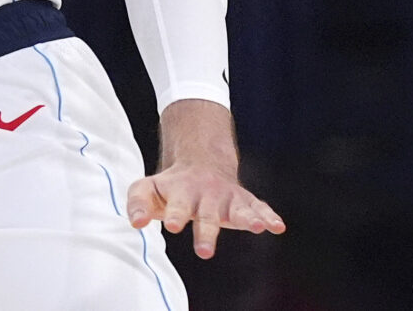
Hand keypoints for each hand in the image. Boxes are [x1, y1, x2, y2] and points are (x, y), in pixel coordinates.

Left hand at [127, 100, 285, 258]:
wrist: (200, 161)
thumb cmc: (170, 185)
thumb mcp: (147, 188)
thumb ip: (137, 203)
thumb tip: (135, 223)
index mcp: (181, 192)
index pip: (177, 205)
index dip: (174, 215)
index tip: (171, 225)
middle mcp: (206, 195)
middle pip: (207, 215)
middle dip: (206, 232)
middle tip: (203, 251)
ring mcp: (227, 197)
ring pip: (238, 208)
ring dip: (247, 217)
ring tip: (255, 226)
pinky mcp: (245, 201)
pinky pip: (259, 207)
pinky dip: (268, 216)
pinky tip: (277, 226)